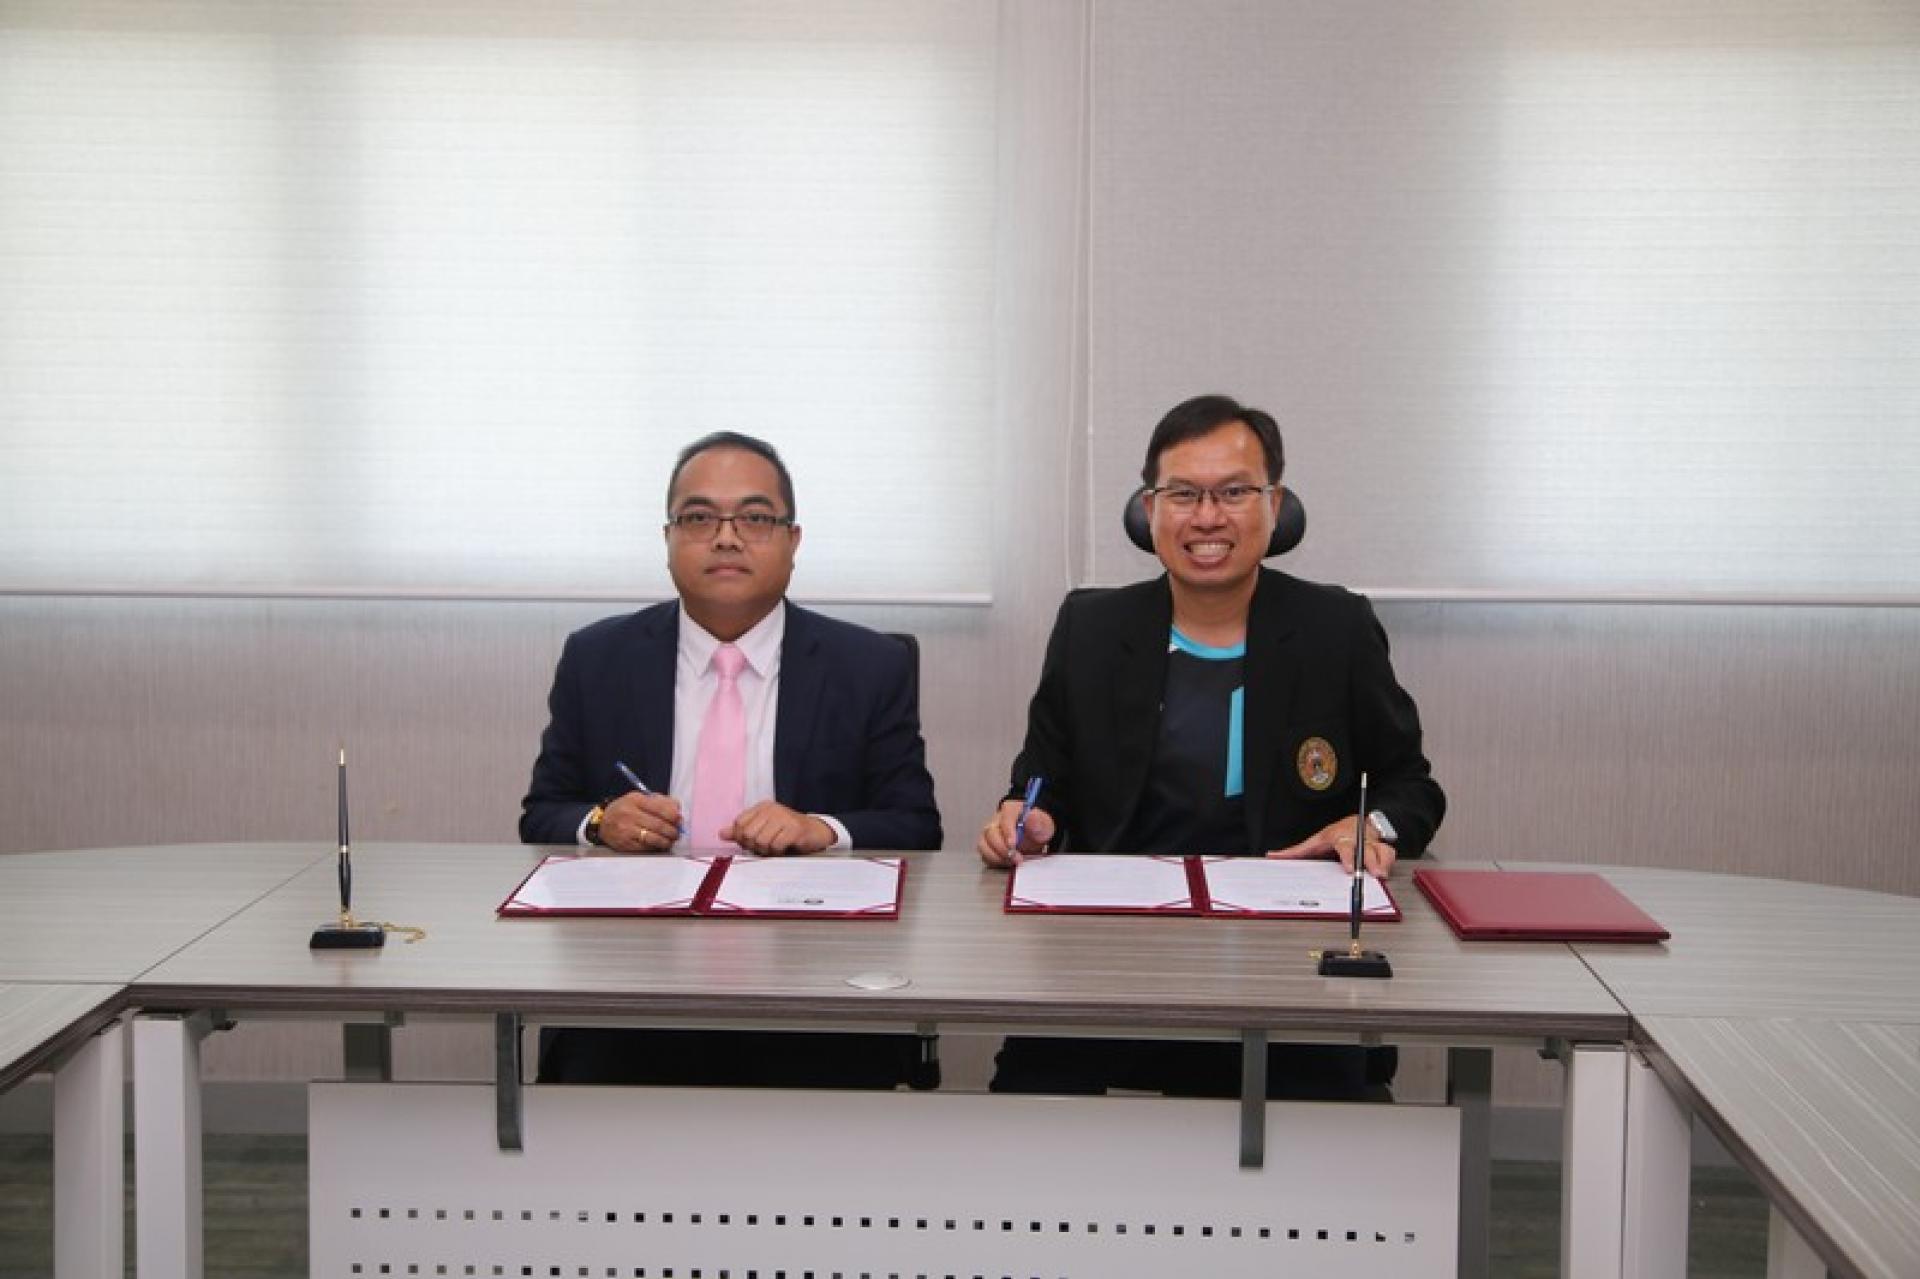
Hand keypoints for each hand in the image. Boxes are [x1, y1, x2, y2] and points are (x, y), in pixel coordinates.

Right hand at [598, 790, 683, 853]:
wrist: (603, 822)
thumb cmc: (626, 809)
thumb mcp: (639, 798)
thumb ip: (660, 801)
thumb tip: (678, 809)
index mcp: (635, 800)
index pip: (660, 808)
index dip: (673, 816)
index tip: (679, 820)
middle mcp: (630, 815)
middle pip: (658, 825)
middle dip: (672, 831)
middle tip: (678, 833)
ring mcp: (627, 831)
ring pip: (654, 838)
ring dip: (667, 841)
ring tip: (671, 840)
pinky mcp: (625, 844)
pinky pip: (646, 848)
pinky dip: (656, 847)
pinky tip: (660, 845)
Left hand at [722, 801, 835, 855]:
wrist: (816, 832)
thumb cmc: (788, 833)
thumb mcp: (764, 830)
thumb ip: (742, 831)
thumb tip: (722, 833)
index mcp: (762, 807)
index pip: (739, 824)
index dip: (742, 839)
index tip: (753, 844)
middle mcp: (772, 809)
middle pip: (748, 834)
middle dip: (755, 846)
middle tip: (766, 848)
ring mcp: (784, 817)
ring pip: (761, 841)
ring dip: (767, 850)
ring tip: (776, 848)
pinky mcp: (794, 828)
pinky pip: (776, 845)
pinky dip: (778, 852)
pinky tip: (785, 849)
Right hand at [977, 799, 1055, 867]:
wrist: (1035, 838)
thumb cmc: (1038, 829)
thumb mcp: (1044, 825)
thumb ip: (1037, 822)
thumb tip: (1031, 817)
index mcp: (1010, 810)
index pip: (1005, 818)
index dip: (1007, 832)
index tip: (1013, 845)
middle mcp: (996, 820)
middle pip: (990, 833)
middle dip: (1003, 848)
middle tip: (1017, 858)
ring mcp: (990, 834)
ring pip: (984, 844)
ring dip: (997, 857)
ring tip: (1012, 862)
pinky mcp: (988, 846)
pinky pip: (984, 855)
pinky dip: (995, 861)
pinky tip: (1007, 863)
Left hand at [1268, 817, 1396, 878]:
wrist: (1357, 822)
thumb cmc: (1335, 834)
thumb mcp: (1315, 841)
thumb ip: (1296, 851)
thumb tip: (1272, 856)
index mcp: (1340, 838)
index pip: (1345, 847)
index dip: (1348, 858)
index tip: (1349, 869)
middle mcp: (1357, 839)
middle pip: (1367, 850)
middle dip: (1371, 863)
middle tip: (1375, 875)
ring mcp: (1371, 843)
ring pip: (1381, 851)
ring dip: (1382, 863)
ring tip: (1381, 876)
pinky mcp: (1382, 847)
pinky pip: (1389, 854)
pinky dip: (1389, 862)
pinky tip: (1385, 871)